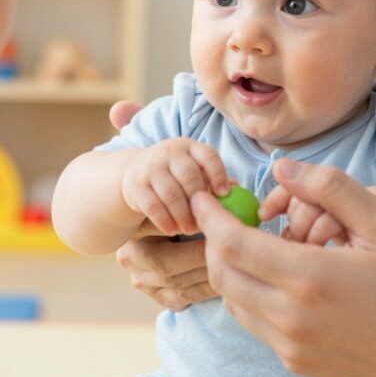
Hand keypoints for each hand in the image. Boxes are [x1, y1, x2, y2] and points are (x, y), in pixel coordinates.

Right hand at [110, 100, 216, 308]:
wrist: (134, 176)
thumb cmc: (176, 178)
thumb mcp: (195, 173)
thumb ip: (215, 181)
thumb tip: (242, 194)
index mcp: (190, 147)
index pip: (207, 155)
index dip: (218, 174)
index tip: (225, 194)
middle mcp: (170, 152)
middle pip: (189, 175)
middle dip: (199, 201)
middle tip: (207, 221)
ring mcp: (150, 167)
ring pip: (171, 192)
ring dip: (183, 214)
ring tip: (190, 229)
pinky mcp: (135, 185)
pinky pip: (152, 204)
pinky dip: (164, 219)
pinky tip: (172, 229)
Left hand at [190, 158, 375, 376]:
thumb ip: (331, 188)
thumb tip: (281, 168)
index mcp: (309, 278)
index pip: (232, 243)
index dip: (211, 217)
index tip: (205, 197)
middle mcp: (290, 317)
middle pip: (223, 272)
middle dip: (215, 240)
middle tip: (227, 216)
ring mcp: (290, 345)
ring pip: (234, 300)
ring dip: (232, 268)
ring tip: (253, 242)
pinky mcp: (296, 362)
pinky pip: (255, 323)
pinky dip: (251, 294)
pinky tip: (278, 276)